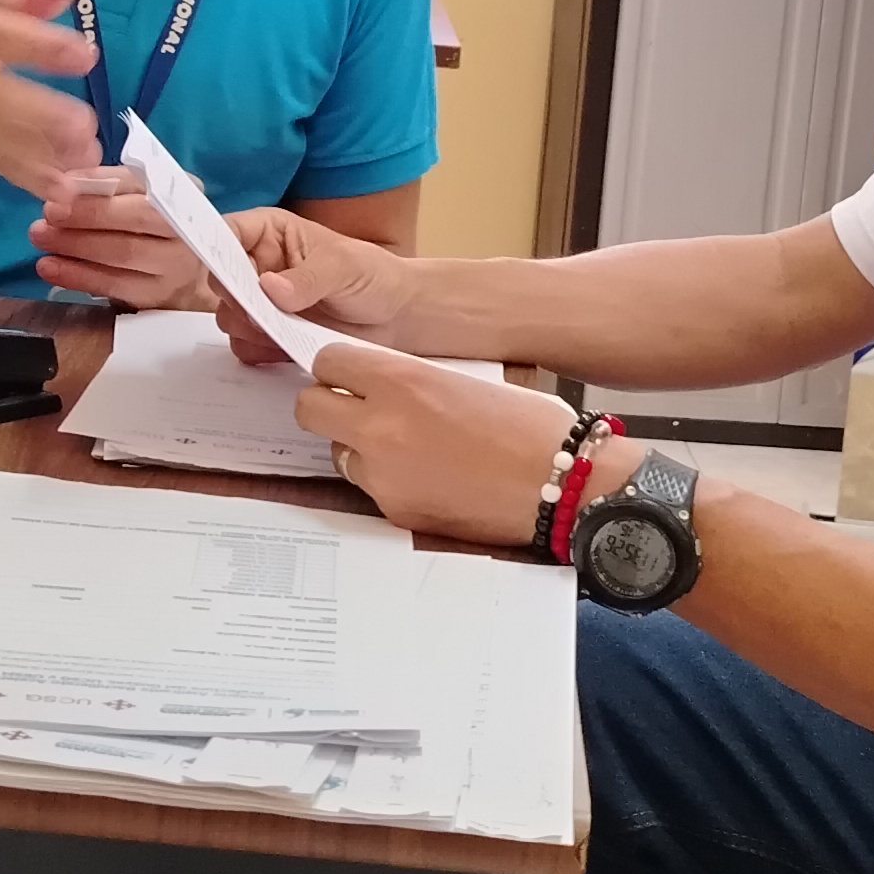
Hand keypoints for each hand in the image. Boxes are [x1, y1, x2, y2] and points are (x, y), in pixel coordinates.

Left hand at [25, 166, 212, 308]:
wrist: (186, 279)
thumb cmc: (154, 230)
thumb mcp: (142, 201)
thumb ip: (111, 188)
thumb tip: (66, 183)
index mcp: (180, 194)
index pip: (139, 181)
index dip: (99, 181)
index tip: (63, 183)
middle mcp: (184, 228)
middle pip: (137, 217)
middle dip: (88, 213)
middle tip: (48, 211)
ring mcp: (174, 266)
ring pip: (123, 252)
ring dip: (76, 243)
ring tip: (40, 235)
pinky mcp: (156, 296)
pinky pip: (114, 285)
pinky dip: (78, 276)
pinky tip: (49, 267)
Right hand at [215, 204, 422, 364]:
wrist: (396, 317)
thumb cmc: (373, 276)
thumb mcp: (344, 267)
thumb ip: (308, 278)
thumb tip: (269, 289)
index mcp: (271, 232)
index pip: (226, 232)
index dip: (217, 251)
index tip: (227, 277)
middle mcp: (259, 265)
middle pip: (219, 279)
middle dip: (236, 299)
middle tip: (264, 311)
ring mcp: (262, 301)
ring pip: (228, 315)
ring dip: (249, 326)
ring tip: (285, 328)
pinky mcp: (269, 333)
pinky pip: (244, 345)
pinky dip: (260, 349)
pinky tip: (288, 345)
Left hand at [293, 342, 582, 546]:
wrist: (564, 486)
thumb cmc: (530, 428)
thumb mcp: (462, 380)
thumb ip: (409, 380)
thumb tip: (376, 383)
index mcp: (402, 381)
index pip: (328, 362)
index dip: (338, 368)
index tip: (350, 374)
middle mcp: (381, 426)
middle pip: (309, 407)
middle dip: (327, 405)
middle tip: (357, 408)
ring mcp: (383, 475)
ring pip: (338, 451)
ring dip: (358, 445)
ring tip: (407, 447)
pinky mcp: (396, 511)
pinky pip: (369, 488)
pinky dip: (387, 479)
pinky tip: (428, 476)